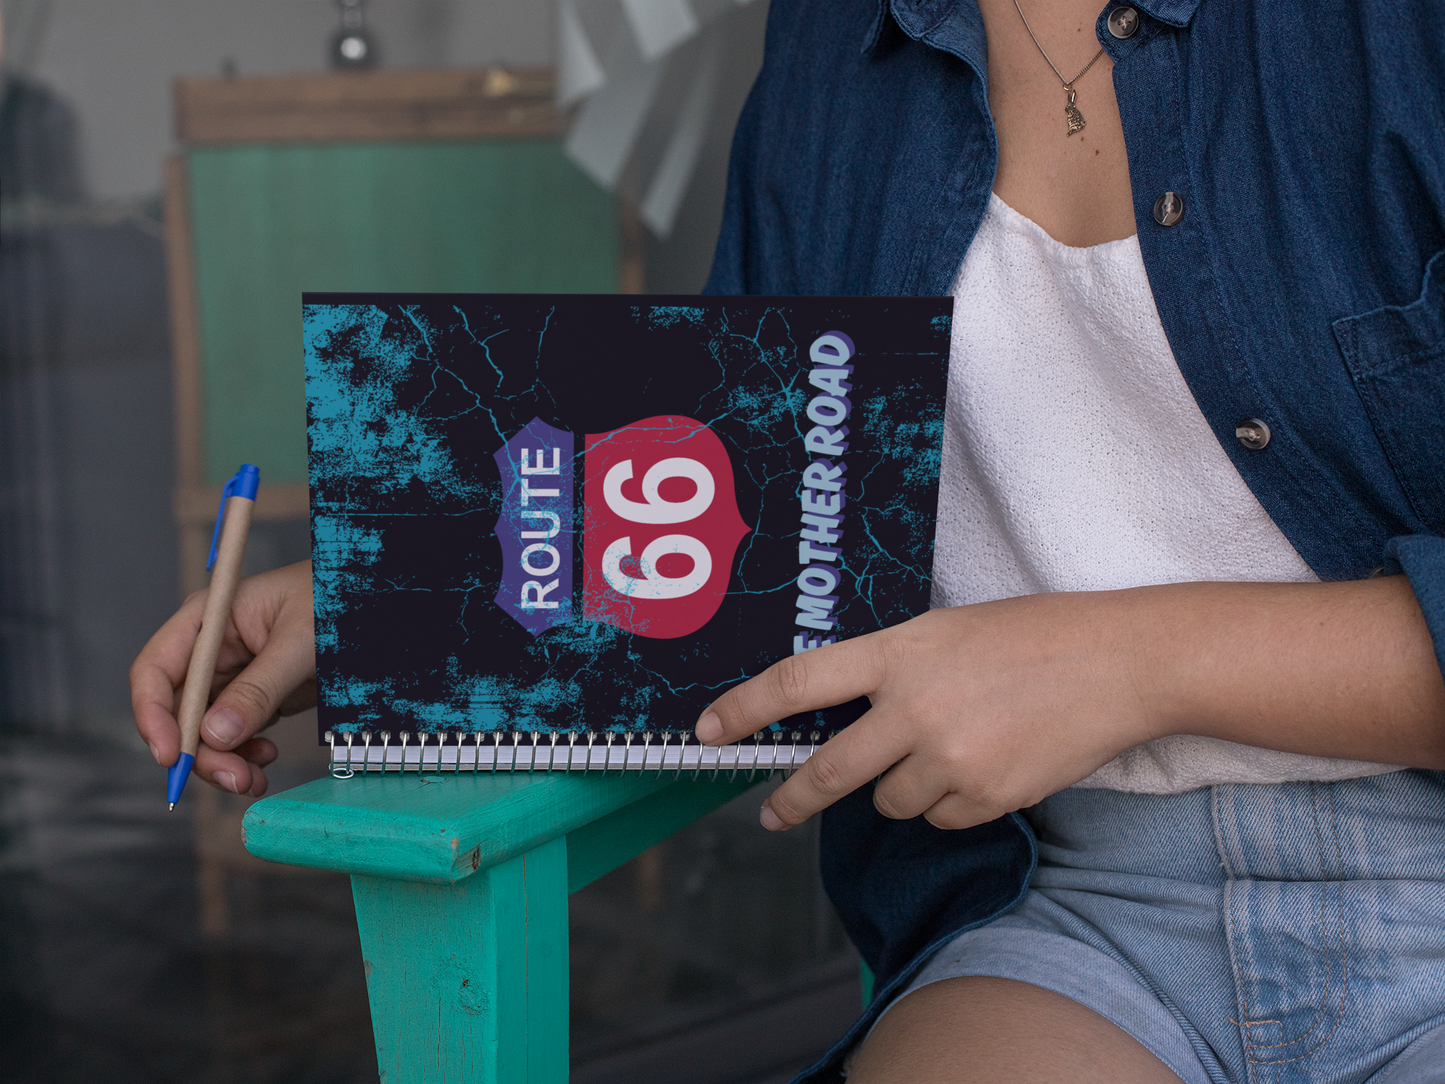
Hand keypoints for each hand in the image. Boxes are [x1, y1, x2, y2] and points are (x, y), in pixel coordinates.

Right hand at [131, 560, 316, 796]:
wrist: (378, 608)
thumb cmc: (337, 601)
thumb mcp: (299, 642)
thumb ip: (259, 688)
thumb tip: (215, 735)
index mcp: (208, 620)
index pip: (155, 670)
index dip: (153, 715)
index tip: (169, 756)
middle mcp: (212, 650)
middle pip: (178, 711)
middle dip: (198, 751)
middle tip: (234, 779)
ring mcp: (234, 676)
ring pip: (205, 731)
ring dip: (222, 762)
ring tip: (254, 779)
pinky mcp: (257, 697)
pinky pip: (234, 735)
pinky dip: (243, 755)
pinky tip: (264, 760)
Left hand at [696, 592, 1158, 832]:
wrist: (1120, 662)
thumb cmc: (1033, 635)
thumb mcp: (945, 631)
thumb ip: (891, 670)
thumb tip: (841, 717)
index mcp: (898, 653)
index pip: (796, 682)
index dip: (743, 710)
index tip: (708, 731)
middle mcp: (913, 709)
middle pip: (827, 772)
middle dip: (793, 799)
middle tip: (773, 812)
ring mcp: (949, 758)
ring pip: (888, 803)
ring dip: (900, 789)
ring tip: (950, 750)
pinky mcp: (986, 798)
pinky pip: (938, 819)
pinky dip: (948, 804)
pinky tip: (985, 766)